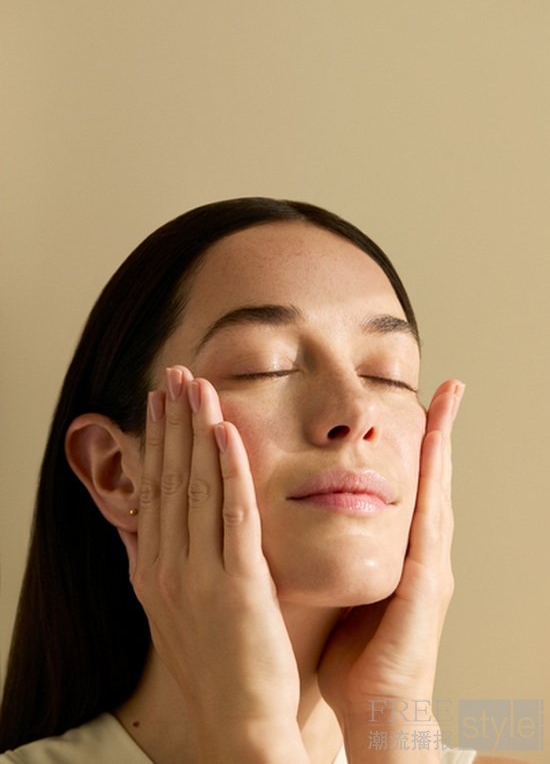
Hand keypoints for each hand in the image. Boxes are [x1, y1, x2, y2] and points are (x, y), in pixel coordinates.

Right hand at [118, 367, 306, 760]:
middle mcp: (168, 568)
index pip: (154, 490)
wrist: (238, 723)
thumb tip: (146, 530)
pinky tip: (229, 432)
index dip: (158, 441)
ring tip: (199, 385)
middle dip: (173, 421)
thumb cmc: (214, 667)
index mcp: (153, 572)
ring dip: (197, 431)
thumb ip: (159, 566)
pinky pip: (234, 514)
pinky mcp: (237, 585)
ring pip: (197, 487)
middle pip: (170, 478)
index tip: (160, 401)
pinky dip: (230, 469)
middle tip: (177, 374)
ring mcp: (199, 575)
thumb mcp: (171, 614)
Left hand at [317, 379, 464, 720]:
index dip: (415, 449)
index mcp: (400, 556)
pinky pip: (431, 523)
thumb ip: (339, 561)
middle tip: (448, 389)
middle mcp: (422, 555)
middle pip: (431, 481)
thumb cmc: (357, 660)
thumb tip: (311, 534)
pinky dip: (435, 484)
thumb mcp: (345, 595)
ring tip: (447, 402)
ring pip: (437, 493)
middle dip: (439, 434)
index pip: (408, 489)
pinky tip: (436, 451)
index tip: (416, 406)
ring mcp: (431, 567)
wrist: (377, 714)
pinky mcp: (427, 584)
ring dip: (444, 446)